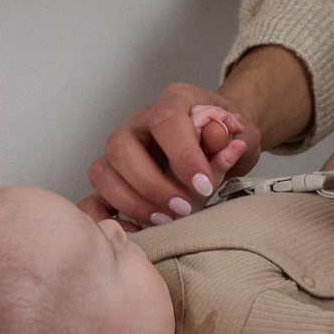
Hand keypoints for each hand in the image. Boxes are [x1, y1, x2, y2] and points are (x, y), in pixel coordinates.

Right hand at [86, 85, 261, 225]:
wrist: (219, 141)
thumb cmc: (226, 138)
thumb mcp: (242, 134)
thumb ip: (231, 138)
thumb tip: (220, 138)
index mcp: (173, 102)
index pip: (165, 122)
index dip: (182, 156)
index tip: (203, 185)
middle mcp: (139, 123)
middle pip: (121, 146)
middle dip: (152, 184)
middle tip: (184, 207)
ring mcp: (121, 151)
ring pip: (102, 171)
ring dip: (132, 202)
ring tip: (166, 219)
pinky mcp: (113, 180)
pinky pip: (92, 200)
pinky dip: (107, 219)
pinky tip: (135, 231)